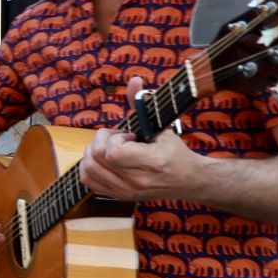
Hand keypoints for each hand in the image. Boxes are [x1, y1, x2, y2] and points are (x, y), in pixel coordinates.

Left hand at [76, 76, 195, 202]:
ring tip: (110, 149)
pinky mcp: (119, 196)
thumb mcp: (162, 125)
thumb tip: (134, 80)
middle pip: (96, 158)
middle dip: (101, 141)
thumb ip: (143, 103)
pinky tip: (104, 159)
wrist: (188, 181)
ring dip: (93, 153)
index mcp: (152, 162)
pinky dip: (90, 167)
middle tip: (117, 139)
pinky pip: (89, 181)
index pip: (113, 152)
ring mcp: (126, 191)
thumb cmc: (175, 152)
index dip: (115, 138)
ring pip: (88, 170)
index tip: (128, 135)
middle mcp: (137, 181)